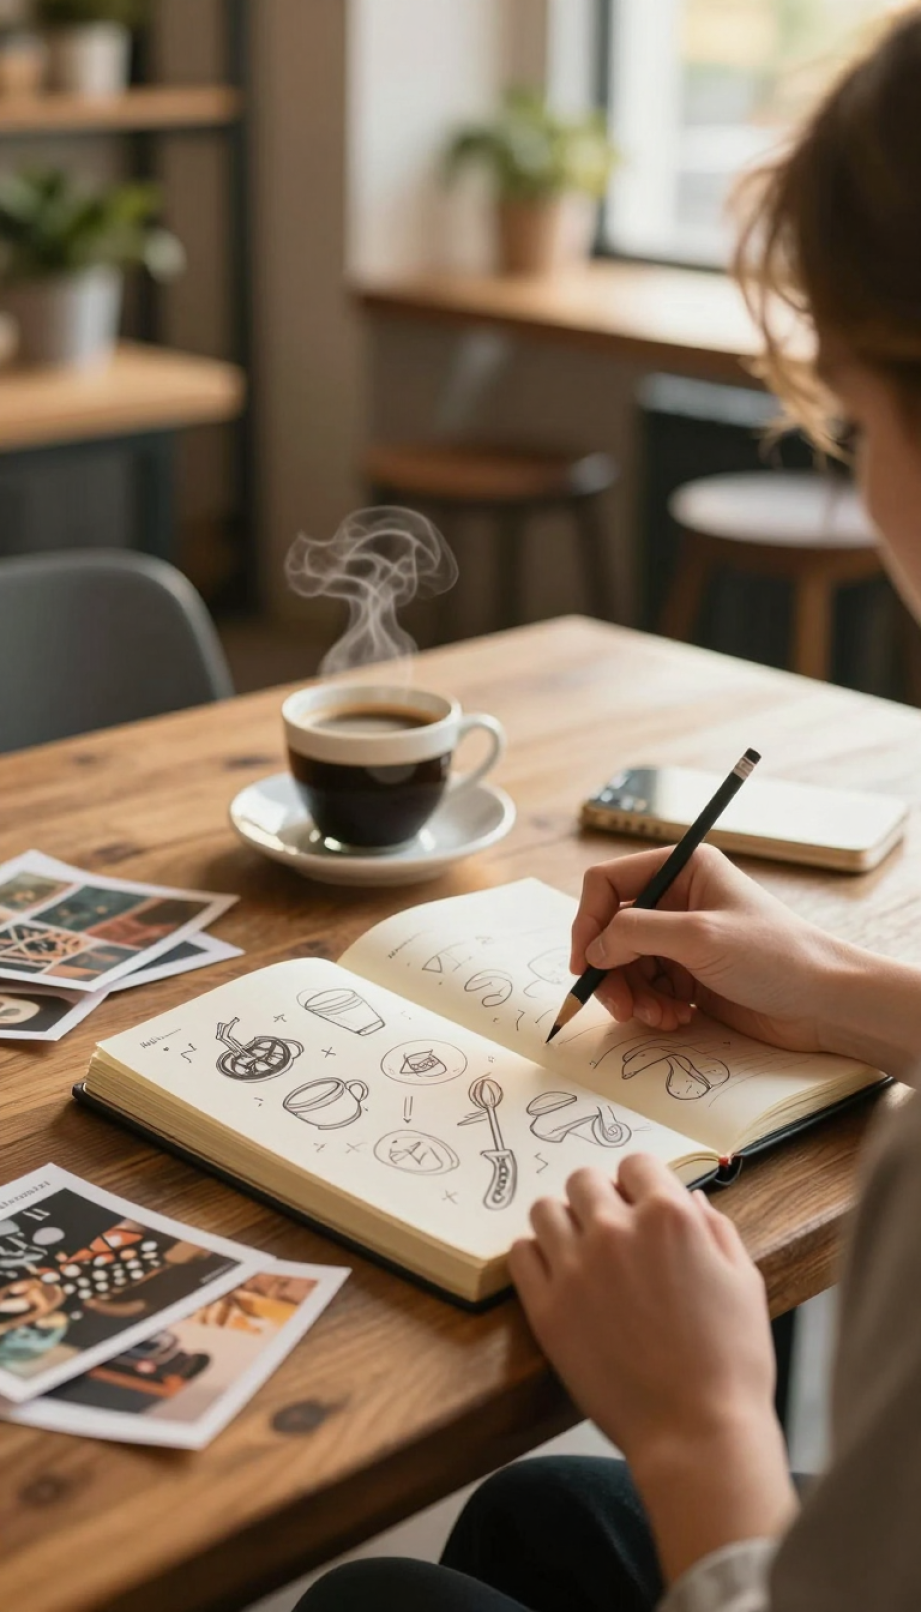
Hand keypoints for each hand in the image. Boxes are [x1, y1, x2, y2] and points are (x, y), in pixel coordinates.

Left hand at [510, 1155, 795, 1580]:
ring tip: (580, 1251)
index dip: (640, 1183)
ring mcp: (575, 1268)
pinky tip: (558, 1276)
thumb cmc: (732, 1360)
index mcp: (668, 1217)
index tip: (641, 1205)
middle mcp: (616, 1231)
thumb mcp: (743, 1281)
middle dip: (599, 1198)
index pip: (635, 1163)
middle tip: (611, 1231)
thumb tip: (690, 1198)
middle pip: (584, 1180)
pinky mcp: (546, 1308)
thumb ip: (714, 1229)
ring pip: (545, 1209)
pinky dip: (535, 1257)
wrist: (696, 1432)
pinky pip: (520, 1253)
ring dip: (563, 1222)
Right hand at [570, 843, 847, 1053]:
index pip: (607, 883)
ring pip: (626, 964)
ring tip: (659, 1017)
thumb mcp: (700, 937)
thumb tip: (594, 948)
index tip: (585, 965)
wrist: (825, 1002)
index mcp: (682, 868)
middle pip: (612, 930)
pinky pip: (648, 988)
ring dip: (633, 995)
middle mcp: (679, 898)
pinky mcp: (691, 974)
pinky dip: (653, 1007)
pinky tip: (678, 1019)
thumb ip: (637, 933)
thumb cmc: (775, 956)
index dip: (588, 922)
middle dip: (611, 971)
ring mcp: (684, 938)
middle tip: (621, 1007)